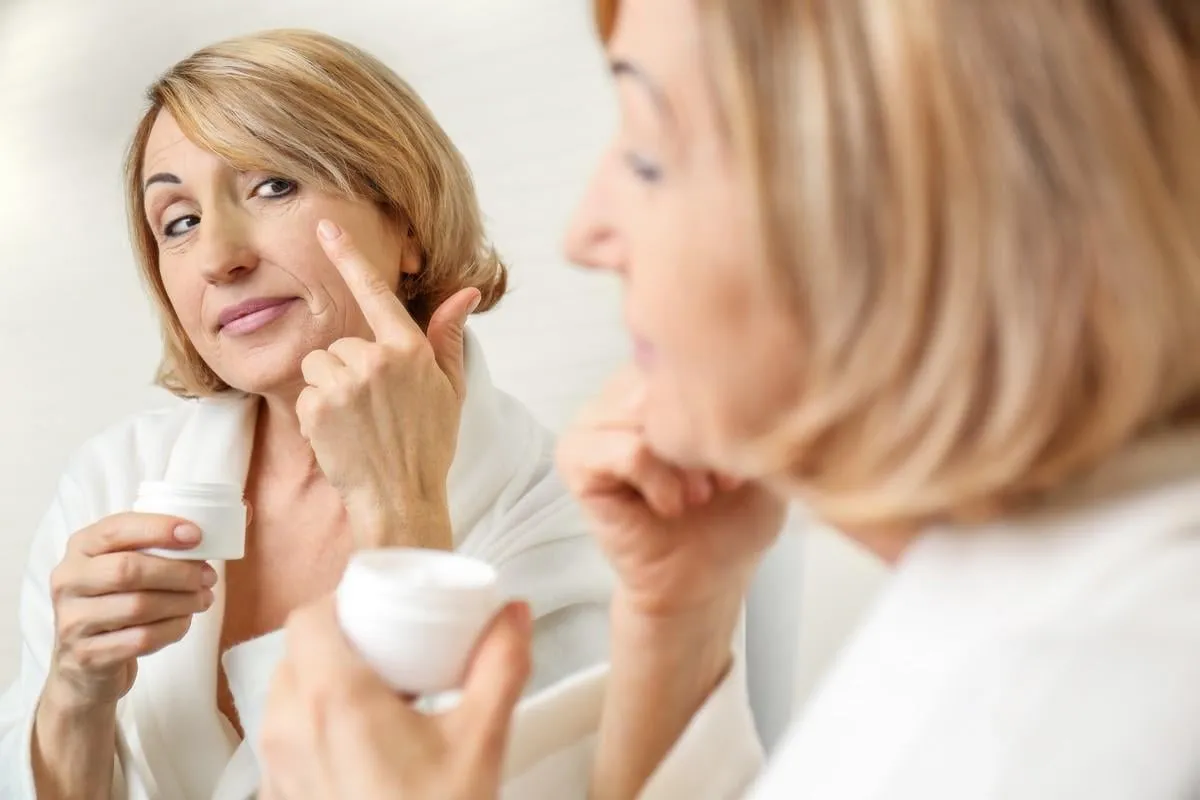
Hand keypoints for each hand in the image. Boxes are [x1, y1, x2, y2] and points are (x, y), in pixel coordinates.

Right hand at [44, 514, 215, 710]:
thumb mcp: (133, 563)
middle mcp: (68, 580)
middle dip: (178, 572)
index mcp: (81, 547)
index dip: (159, 529)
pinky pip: (141, 639)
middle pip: (128, 570)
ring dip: (182, 602)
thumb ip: (173, 539)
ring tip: (203, 599)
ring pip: (138, 606)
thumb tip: (243, 511)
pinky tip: (184, 622)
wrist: (85, 665)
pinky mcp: (87, 654)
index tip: (197, 535)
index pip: (117, 529)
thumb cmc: (120, 600)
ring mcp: (73, 619)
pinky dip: (172, 629)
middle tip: (209, 576)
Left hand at [260, 597, 531, 799]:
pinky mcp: (280, 796)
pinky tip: (359, 738)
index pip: (310, 617)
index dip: (341, 598)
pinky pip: (284, 736)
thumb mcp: (481, 741)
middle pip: (298, 651)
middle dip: (342, 637)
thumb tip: (512, 616)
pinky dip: (314, 720)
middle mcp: (291, 728)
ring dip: (324, 678)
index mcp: (334, 701)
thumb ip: (500, 667)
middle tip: (388, 642)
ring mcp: (278, 767)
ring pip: (285, 693)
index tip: (377, 601)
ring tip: (377, 688)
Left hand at [297, 219, 479, 547]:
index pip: (375, 292)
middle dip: (351, 369)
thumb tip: (465, 293)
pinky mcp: (318, 405)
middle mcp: (376, 359)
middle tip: (375, 409)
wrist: (401, 499)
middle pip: (343, 342)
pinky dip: (319, 412)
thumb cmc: (429, 445)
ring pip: (322, 365)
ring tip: (358, 422)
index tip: (325, 226)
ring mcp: (345, 382)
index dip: (348, 256)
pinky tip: (342, 434)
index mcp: (410, 350)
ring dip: (332, 388)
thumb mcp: (450, 389)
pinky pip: (309, 391)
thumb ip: (448, 336)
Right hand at [557, 367, 787, 618]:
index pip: (688, 351)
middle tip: (722, 478)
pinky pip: (626, 450)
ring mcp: (593, 422)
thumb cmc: (732, 515)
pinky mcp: (576, 459)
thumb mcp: (760, 447)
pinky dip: (659, 479)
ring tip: (698, 494)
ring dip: (683, 460)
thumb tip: (745, 366)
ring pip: (645, 412)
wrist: (707, 578)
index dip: (721, 400)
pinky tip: (671, 505)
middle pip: (666, 379)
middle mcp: (621, 391)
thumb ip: (750, 401)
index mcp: (662, 377)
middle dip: (702, 431)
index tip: (746, 447)